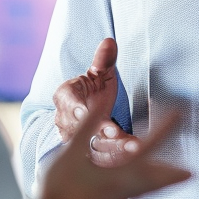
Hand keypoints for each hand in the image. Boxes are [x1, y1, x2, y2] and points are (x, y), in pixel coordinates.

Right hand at [31, 107, 189, 198]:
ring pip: (148, 190)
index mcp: (118, 173)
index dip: (165, 130)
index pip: (149, 147)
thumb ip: (88, 125)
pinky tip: (146, 191)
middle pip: (157, 179)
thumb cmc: (58, 185)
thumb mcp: (72, 150)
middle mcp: (123, 188)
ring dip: (165, 183)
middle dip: (174, 173)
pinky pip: (137, 195)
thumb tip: (103, 100)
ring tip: (179, 181)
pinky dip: (149, 191)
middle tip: (193, 172)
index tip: (179, 115)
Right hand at [52, 38, 139, 165]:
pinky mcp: (88, 153)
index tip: (85, 113)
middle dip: (98, 131)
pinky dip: (117, 157)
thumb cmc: (93, 89)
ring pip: (91, 144)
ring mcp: (75, 139)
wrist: (88, 112)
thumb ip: (103, 60)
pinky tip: (134, 156)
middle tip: (115, 132)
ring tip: (132, 146)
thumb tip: (109, 42)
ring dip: (111, 147)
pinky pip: (102, 157)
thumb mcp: (98, 74)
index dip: (77, 109)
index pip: (68, 102)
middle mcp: (65, 119)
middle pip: (79, 128)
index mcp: (65, 96)